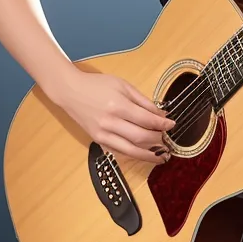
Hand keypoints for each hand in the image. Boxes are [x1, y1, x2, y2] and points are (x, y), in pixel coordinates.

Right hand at [55, 70, 174, 164]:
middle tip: (168, 141)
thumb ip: (143, 101)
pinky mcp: (98, 141)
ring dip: (148, 155)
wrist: (70, 92)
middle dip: (157, 141)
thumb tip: (161, 113)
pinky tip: (144, 154)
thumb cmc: (98, 85)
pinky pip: (119, 151)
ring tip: (162, 157)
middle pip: (140, 137)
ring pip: (130, 150)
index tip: (172, 124)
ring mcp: (102, 134)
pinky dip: (133, 154)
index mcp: (118, 105)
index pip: (146, 120)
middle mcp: (110, 123)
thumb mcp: (123, 85)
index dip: (162, 124)